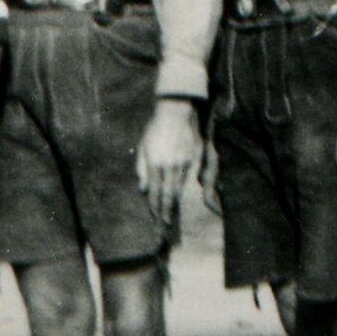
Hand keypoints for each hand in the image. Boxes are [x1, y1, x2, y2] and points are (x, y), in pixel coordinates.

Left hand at [137, 99, 203, 221]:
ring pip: (179, 188)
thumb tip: (142, 189)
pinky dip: (185, 189)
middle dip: (166, 211)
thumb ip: (141, 168)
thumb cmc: (156, 128)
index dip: (154, 207)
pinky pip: (190, 179)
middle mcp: (169, 166)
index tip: (155, 218)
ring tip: (172, 213)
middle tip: (165, 224)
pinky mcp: (194, 159)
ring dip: (175, 202)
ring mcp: (183, 163)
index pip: (153, 192)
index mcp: (154, 163)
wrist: (176, 112)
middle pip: (168, 195)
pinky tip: (183, 196)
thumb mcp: (143, 146)